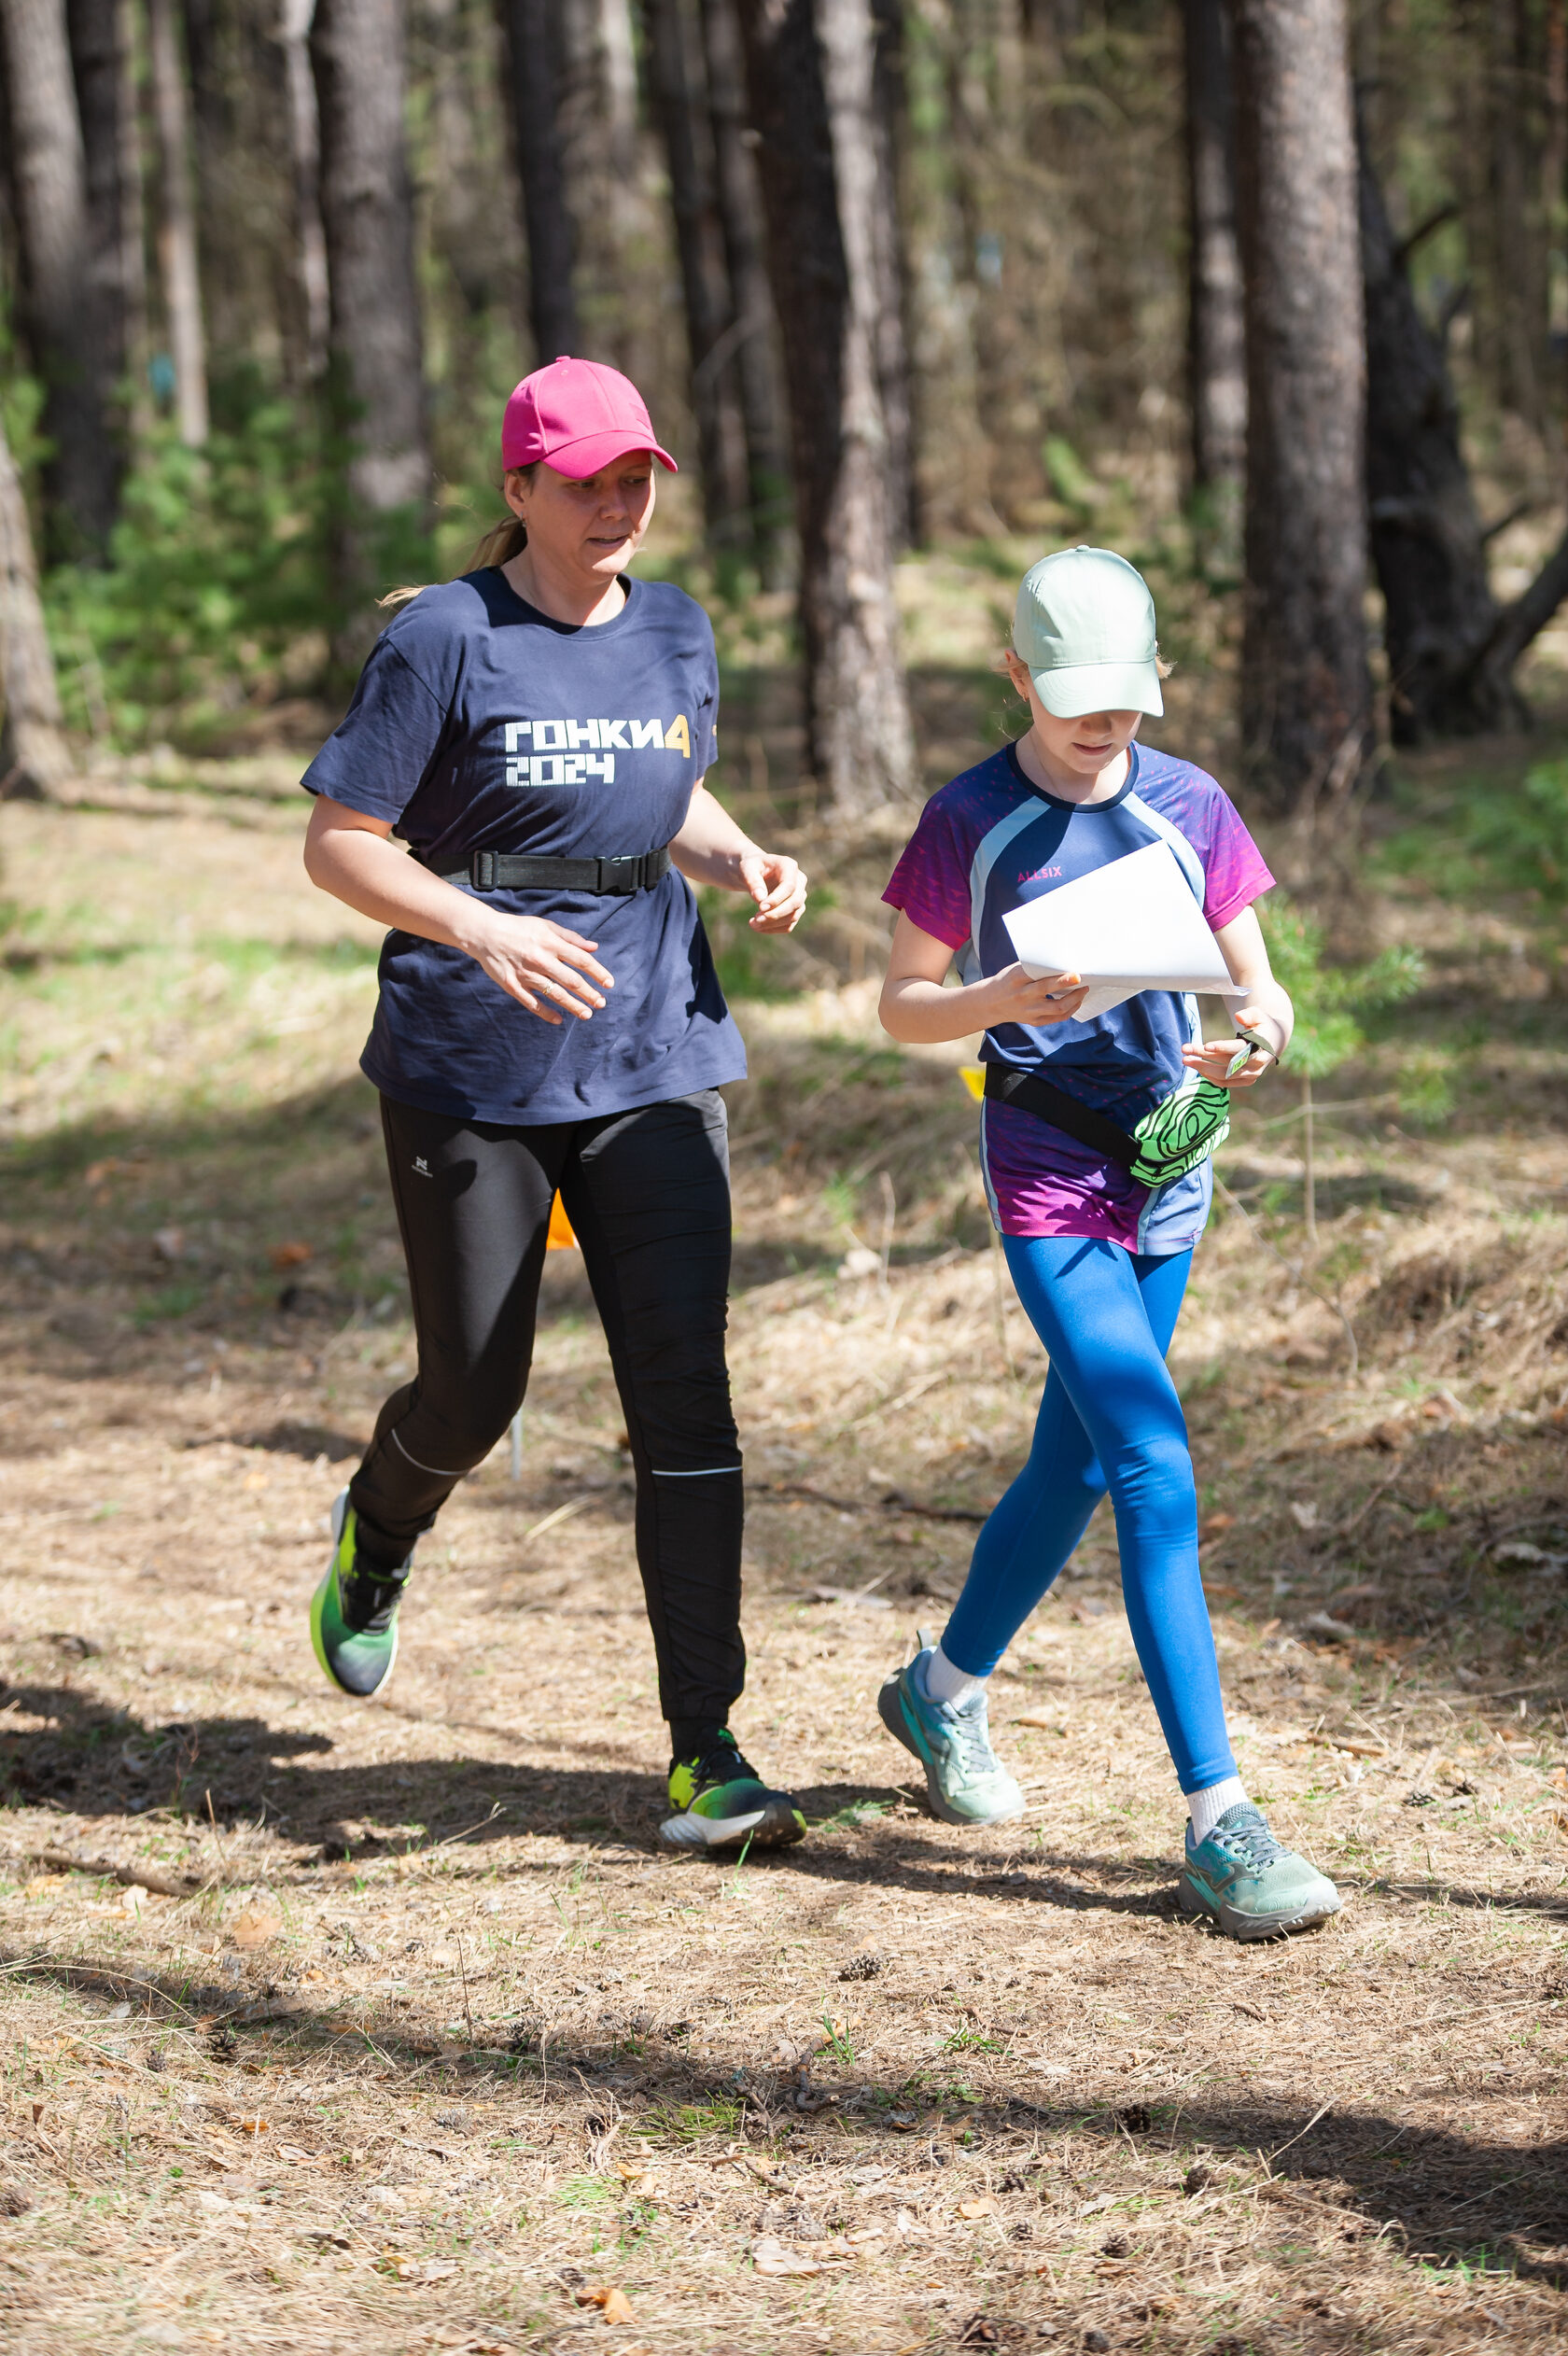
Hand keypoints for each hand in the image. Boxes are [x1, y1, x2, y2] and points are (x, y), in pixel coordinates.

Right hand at [464, 909, 614, 1024]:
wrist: (485, 934)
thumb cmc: (518, 928)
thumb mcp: (546, 926)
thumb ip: (570, 938)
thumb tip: (594, 947)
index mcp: (550, 943)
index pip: (581, 959)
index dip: (598, 972)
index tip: (609, 984)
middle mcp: (540, 959)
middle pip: (571, 980)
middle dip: (589, 993)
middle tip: (601, 1003)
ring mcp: (526, 974)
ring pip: (554, 994)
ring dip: (572, 1005)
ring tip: (587, 1014)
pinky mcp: (512, 985)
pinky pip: (532, 1003)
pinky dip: (546, 1012)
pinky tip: (558, 1020)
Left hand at [738, 849, 806, 933]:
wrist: (754, 873)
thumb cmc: (751, 867)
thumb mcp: (747, 868)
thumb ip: (753, 881)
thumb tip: (760, 899)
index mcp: (789, 866)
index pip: (789, 886)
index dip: (777, 899)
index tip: (760, 907)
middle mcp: (799, 881)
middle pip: (795, 902)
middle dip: (776, 914)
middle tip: (756, 920)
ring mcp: (799, 896)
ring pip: (794, 915)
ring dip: (774, 923)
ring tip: (753, 924)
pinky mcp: (794, 910)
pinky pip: (789, 924)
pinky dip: (774, 929)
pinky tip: (758, 927)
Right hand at [981, 962, 1088, 1028]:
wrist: (991, 1003)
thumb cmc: (1009, 981)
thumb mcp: (1015, 970)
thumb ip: (1035, 967)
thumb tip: (1062, 962)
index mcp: (1016, 978)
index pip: (1038, 976)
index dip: (1058, 976)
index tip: (1074, 973)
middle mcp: (1022, 996)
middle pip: (1047, 991)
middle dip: (1068, 986)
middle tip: (1082, 980)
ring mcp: (1028, 1011)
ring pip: (1057, 1008)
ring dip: (1074, 999)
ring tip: (1083, 990)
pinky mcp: (1034, 1021)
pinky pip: (1057, 1018)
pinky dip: (1070, 1009)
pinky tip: (1076, 1001)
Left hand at [1181, 1006, 1282, 1086]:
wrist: (1274, 1041)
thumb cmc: (1262, 1025)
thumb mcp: (1259, 1014)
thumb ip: (1250, 1014)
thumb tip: (1238, 1017)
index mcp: (1260, 1047)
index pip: (1239, 1049)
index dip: (1222, 1048)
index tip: (1206, 1046)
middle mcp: (1256, 1064)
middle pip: (1227, 1063)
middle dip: (1204, 1057)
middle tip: (1185, 1050)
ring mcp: (1252, 1075)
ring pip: (1224, 1075)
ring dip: (1203, 1068)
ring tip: (1186, 1059)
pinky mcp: (1246, 1081)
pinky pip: (1225, 1083)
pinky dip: (1210, 1077)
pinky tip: (1198, 1067)